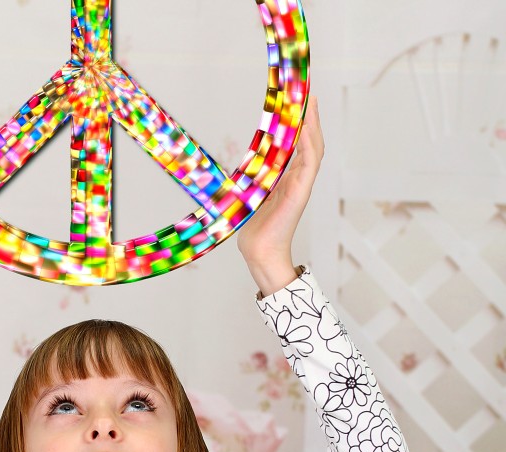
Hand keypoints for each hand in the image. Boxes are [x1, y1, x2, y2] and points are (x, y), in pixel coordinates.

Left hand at [235, 96, 324, 271]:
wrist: (260, 251)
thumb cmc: (255, 228)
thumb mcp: (254, 194)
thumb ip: (255, 178)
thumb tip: (243, 166)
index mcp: (288, 179)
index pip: (299, 145)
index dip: (300, 124)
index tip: (297, 103)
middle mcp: (298, 179)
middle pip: (311, 141)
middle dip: (310, 117)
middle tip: (307, 93)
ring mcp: (302, 185)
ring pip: (314, 147)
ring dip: (313, 124)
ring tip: (309, 102)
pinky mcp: (301, 191)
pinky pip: (310, 161)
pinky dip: (309, 142)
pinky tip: (306, 125)